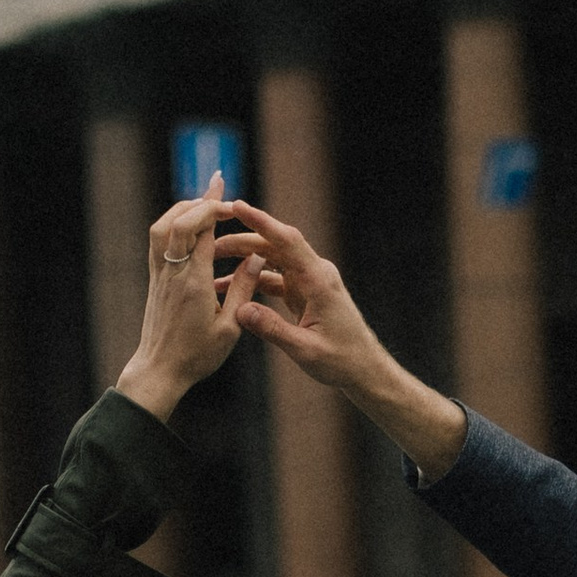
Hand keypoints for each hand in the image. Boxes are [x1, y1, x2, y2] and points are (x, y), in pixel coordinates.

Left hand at [115, 178, 258, 421]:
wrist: (159, 370)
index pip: (199, 232)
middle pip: (179, 221)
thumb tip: (255, 258)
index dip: (212, 207)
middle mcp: (173, 273)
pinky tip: (187, 224)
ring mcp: (161, 275)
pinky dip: (172, 224)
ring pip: (163, 227)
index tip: (226, 191)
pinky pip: (158, 241)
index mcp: (194, 282)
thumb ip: (244, 289)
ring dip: (182, 209)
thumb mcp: (230, 327)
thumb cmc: (197, 355)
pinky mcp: (155, 280)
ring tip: (203, 203)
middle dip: (200, 201)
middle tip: (220, 190)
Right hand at [224, 199, 467, 476]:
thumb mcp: (305, 350)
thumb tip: (240, 309)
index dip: (261, 221)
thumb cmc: (341, 360)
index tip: (237, 206)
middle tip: (212, 244)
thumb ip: (272, 329)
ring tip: (213, 262)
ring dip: (245, 260)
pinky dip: (253, 281)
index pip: (287, 241)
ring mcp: (310, 282)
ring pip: (272, 261)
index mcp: (318, 280)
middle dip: (243, 240)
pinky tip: (230, 288)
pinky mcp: (305, 293)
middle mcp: (315, 274)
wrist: (364, 369)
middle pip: (275, 246)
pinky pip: (275, 280)